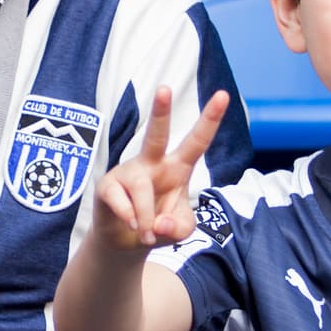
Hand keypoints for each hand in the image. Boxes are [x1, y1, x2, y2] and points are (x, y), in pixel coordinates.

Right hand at [93, 87, 227, 250]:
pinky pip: (122, 203)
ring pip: (142, 189)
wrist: (126, 241)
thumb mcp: (180, 230)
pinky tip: (131, 225)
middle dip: (160, 111)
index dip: (210, 119)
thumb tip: (159, 223)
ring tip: (147, 234)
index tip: (223, 95)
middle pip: (156, 135)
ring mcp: (129, 171)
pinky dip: (132, 221)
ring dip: (146, 219)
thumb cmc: (158, 224)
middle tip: (164, 88)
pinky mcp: (108, 185)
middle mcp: (153, 163)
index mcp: (178, 167)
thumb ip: (179, 228)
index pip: (197, 141)